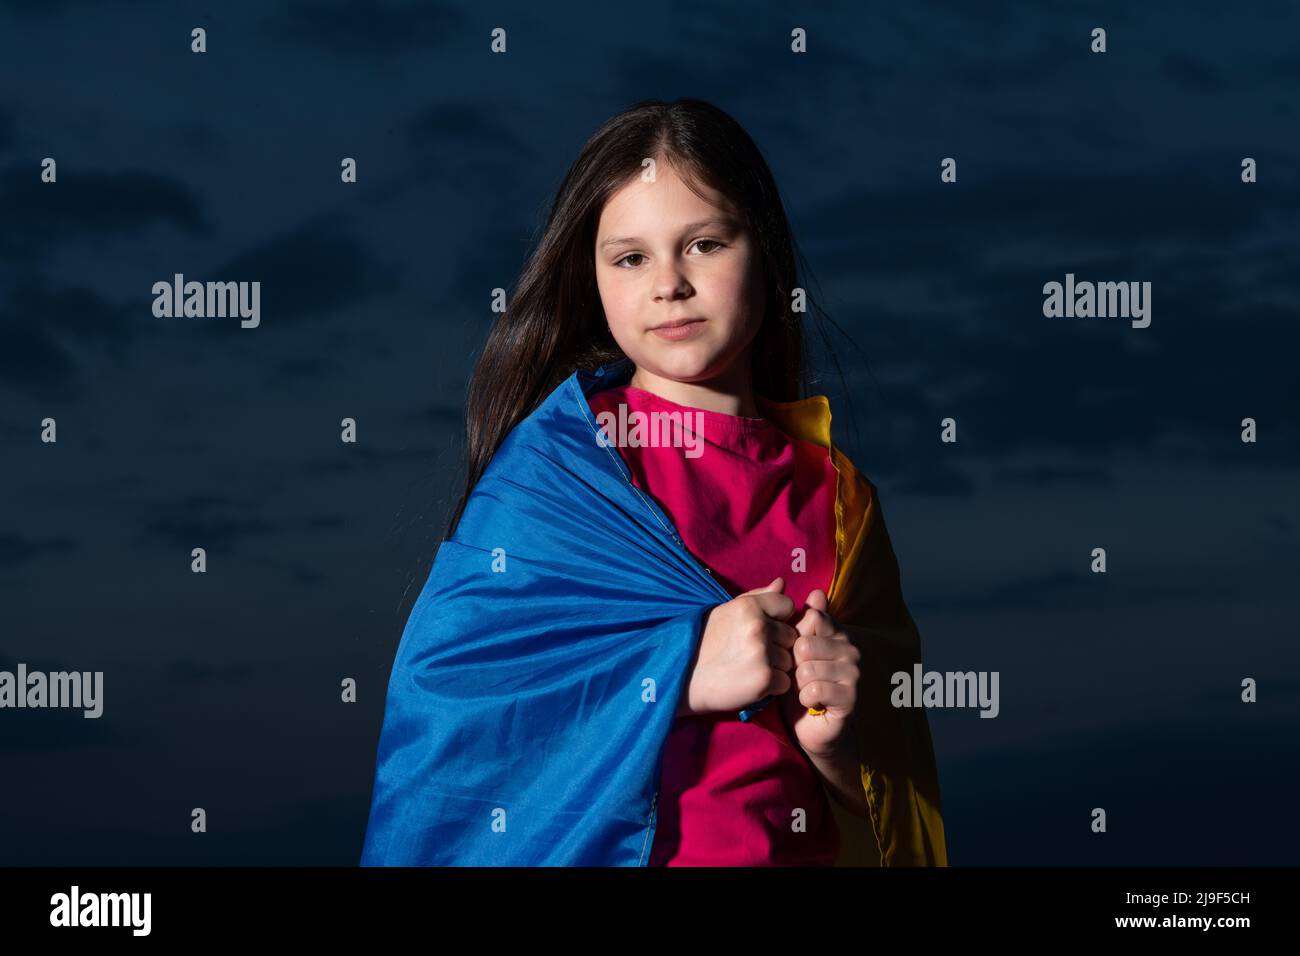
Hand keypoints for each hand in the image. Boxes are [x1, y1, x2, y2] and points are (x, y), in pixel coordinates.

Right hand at [679, 577, 797, 715]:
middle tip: (752, 653)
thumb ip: (758, 596)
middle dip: (777, 645)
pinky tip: (751, 683)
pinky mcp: (764, 680)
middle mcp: (758, 626)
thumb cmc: (705, 643)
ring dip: (775, 667)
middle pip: (791, 636)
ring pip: (789, 660)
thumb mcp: (727, 612)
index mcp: (749, 606)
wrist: (683, 678)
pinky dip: (772, 687)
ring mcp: (762, 653)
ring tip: (749, 668)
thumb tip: (782, 583)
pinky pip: (785, 682)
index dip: (778, 619)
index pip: (787, 605)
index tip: (761, 629)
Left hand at [780, 588, 860, 759]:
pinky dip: (805, 699)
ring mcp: (855, 673)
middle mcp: (852, 649)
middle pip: (805, 643)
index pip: (813, 617)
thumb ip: (802, 622)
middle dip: (794, 665)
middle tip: (801, 678)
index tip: (797, 654)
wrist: (811, 727)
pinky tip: (812, 703)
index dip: (794, 638)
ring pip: (807, 668)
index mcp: (839, 633)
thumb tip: (816, 591)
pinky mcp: (851, 696)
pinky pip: (814, 689)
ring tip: (807, 691)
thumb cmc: (801, 685)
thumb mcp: (796, 651)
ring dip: (798, 685)